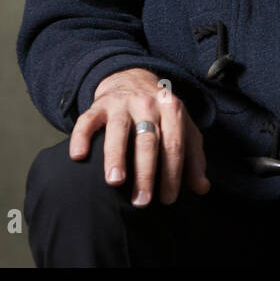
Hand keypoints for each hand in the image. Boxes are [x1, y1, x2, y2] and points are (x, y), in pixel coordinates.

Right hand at [69, 67, 210, 206]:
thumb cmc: (161, 114)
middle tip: (142, 201)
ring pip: (118, 131)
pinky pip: (87, 120)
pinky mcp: (98, 105)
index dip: (172, 173)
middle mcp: (147, 104)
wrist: (133, 79)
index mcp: (172, 109)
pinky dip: (81, 137)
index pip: (174, 144)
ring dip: (116, 156)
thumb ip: (194, 157)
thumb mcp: (183, 128)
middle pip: (148, 140)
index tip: (167, 199)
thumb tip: (202, 188)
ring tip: (114, 182)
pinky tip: (78, 156)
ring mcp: (121, 103)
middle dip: (146, 173)